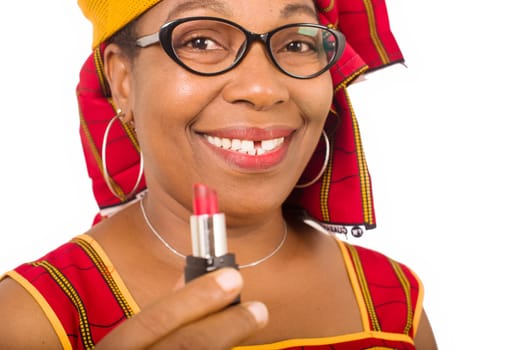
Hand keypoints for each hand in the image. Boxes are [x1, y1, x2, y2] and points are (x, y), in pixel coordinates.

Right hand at [96, 268, 267, 348]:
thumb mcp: (128, 343)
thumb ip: (157, 315)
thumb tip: (190, 280)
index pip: (154, 320)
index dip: (196, 297)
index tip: (232, 278)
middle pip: (187, 347)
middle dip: (227, 326)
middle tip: (257, 310)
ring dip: (230, 346)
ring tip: (252, 327)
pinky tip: (233, 349)